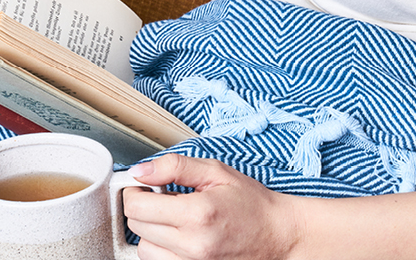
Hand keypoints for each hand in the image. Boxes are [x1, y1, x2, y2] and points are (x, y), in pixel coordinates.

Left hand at [123, 154, 300, 259]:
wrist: (280, 236)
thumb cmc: (253, 204)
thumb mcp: (217, 173)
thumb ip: (174, 167)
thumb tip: (141, 171)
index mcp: (197, 215)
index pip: (137, 207)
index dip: (136, 191)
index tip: (145, 185)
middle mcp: (192, 245)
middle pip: (137, 227)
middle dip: (144, 208)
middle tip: (164, 198)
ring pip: (144, 248)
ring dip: (152, 231)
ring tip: (175, 219)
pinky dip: (163, 248)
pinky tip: (180, 235)